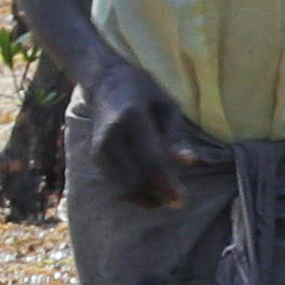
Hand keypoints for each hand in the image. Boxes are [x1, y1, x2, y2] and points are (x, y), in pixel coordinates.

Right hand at [80, 62, 190, 211]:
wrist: (104, 82)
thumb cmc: (144, 92)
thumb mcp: (167, 106)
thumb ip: (175, 136)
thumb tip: (189, 163)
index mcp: (132, 118)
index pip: (151, 161)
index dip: (166, 184)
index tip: (181, 201)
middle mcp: (111, 135)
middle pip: (136, 178)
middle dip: (157, 194)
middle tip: (178, 200)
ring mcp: (99, 147)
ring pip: (122, 186)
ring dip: (144, 197)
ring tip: (162, 196)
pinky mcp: (95, 155)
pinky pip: (113, 183)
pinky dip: (130, 192)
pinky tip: (146, 190)